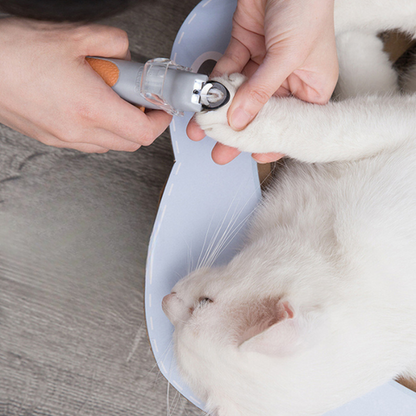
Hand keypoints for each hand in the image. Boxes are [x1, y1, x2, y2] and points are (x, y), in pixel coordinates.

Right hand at [0, 18, 171, 151]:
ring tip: (109, 99)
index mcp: (90, 107)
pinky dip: (98, 130)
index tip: (160, 108)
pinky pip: (87, 144)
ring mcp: (63, 138)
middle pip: (130, 142)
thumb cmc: (14, 51)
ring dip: (119, 127)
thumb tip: (125, 54)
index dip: (159, 121)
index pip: (142, 131)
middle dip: (142, 123)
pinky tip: (88, 106)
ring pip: (109, 145)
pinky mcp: (50, 139)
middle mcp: (77, 130)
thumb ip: (112, 43)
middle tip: (136, 99)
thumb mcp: (74, 34)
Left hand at [187, 0, 337, 163]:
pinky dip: (215, 86)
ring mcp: (264, 66)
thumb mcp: (289, 55)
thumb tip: (241, 120)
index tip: (254, 156)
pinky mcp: (244, 50)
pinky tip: (204, 100)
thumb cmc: (307, 5)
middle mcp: (287, 79)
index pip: (290, 123)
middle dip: (239, 133)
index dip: (273, 141)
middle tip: (221, 151)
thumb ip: (262, 90)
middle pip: (260, 113)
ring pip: (239, 96)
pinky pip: (227, 73)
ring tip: (203, 129)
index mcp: (311, 86)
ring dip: (220, 112)